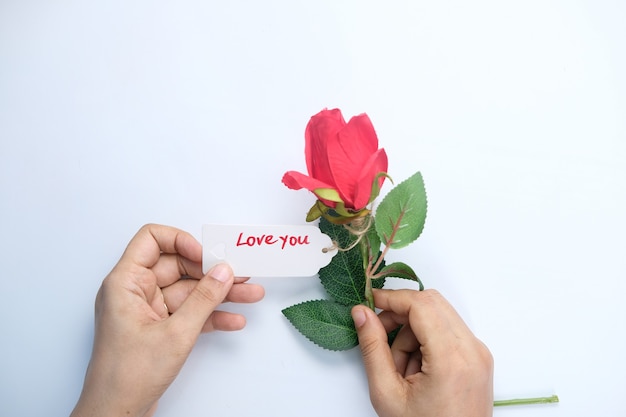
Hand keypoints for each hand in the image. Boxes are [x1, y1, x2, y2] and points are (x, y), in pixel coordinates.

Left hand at [71, 224, 264, 416]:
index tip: (208, 256)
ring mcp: (148, 310)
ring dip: (219, 294)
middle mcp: (136, 291)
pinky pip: (189, 312)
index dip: (182, 242)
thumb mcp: (175, 333)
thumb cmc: (127, 375)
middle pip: (178, 266)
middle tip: (241, 275)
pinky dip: (211, 315)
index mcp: (126, 282)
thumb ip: (204, 299)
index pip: (152, 240)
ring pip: (189, 291)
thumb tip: (223, 272)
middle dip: (212, 271)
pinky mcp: (159, 328)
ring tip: (250, 294)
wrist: (116, 413)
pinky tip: (233, 319)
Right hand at [351, 289, 492, 416]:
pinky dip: (427, 340)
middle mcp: (472, 350)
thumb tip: (362, 314)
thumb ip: (372, 348)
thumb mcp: (387, 393)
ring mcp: (478, 354)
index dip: (392, 298)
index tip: (370, 302)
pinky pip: (448, 331)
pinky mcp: (478, 358)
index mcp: (451, 359)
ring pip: (438, 315)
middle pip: (431, 303)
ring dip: (413, 331)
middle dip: (401, 312)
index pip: (421, 304)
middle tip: (379, 333)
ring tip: (401, 367)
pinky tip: (416, 368)